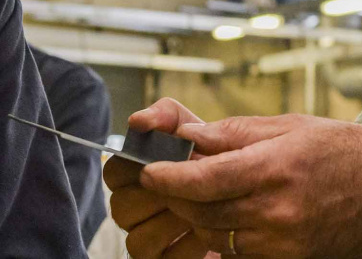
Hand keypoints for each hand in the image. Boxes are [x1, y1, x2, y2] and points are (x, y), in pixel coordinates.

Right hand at [105, 98, 213, 258]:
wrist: (248, 190)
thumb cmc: (214, 155)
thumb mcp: (193, 127)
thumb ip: (166, 116)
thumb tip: (137, 120)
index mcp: (133, 173)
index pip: (113, 172)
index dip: (135, 167)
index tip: (162, 160)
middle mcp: (133, 206)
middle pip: (121, 208)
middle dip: (157, 197)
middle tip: (188, 186)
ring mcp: (146, 236)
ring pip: (137, 239)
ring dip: (171, 223)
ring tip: (202, 209)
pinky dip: (187, 246)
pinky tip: (208, 232)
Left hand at [138, 113, 361, 257]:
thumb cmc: (346, 150)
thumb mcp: (289, 125)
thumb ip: (235, 133)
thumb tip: (191, 135)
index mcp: (273, 168)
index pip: (204, 180)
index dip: (168, 178)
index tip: (148, 171)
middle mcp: (276, 210)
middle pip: (202, 211)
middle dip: (175, 197)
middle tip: (162, 181)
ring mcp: (284, 241)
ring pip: (216, 236)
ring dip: (197, 217)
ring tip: (194, 196)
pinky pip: (240, 253)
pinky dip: (223, 237)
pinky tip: (224, 218)